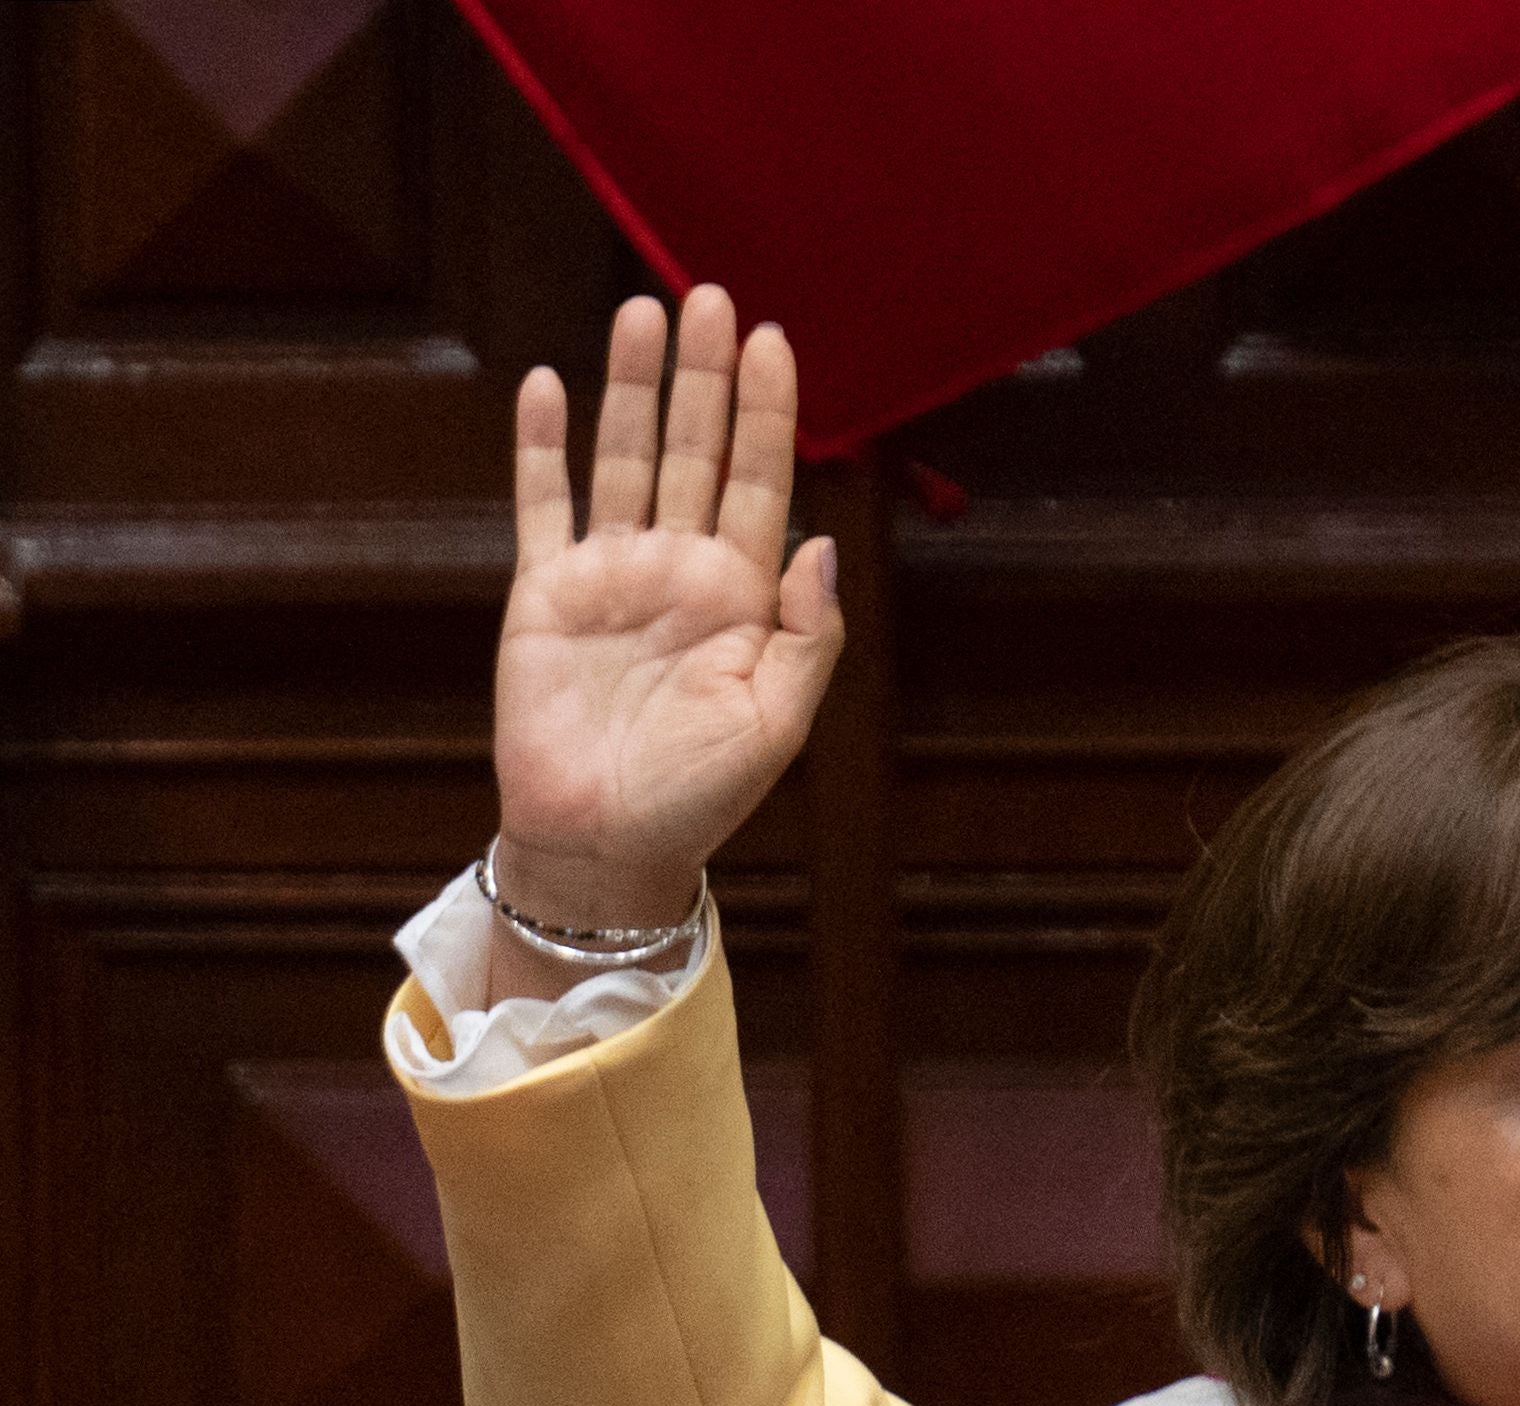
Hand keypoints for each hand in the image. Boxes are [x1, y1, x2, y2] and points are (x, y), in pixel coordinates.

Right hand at [493, 284, 842, 944]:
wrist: (605, 842)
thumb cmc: (699, 795)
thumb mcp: (777, 721)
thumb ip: (809, 634)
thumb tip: (822, 541)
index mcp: (742, 595)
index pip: (761, 481)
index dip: (768, 412)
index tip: (773, 342)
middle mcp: (678, 569)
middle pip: (695, 450)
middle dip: (703, 375)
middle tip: (709, 295)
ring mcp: (611, 574)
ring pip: (624, 458)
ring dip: (632, 388)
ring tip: (642, 311)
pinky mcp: (545, 592)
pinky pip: (542, 504)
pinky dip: (543, 446)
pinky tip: (551, 384)